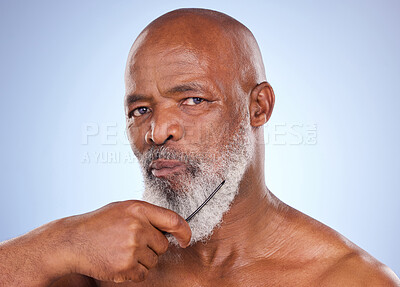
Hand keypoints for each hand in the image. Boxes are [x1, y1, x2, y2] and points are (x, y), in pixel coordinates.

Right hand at [58, 200, 190, 282]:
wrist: (72, 241)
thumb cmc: (99, 224)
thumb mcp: (123, 209)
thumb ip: (147, 215)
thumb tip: (173, 228)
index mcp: (138, 209)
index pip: (174, 220)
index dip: (184, 232)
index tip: (185, 240)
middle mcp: (138, 227)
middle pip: (163, 245)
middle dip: (152, 246)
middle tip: (131, 243)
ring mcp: (132, 248)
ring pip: (154, 261)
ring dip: (142, 260)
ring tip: (121, 250)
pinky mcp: (125, 267)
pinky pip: (143, 274)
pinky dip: (134, 272)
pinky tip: (118, 261)